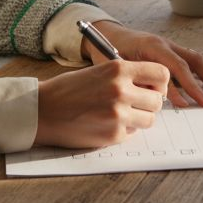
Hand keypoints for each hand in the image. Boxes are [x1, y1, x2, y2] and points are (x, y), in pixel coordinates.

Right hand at [35, 59, 169, 147]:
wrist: (42, 110)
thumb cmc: (68, 90)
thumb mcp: (98, 72)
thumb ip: (125, 77)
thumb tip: (151, 89)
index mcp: (118, 69)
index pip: (161, 73)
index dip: (160, 83)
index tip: (152, 88)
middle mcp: (121, 89)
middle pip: (158, 100)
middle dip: (149, 104)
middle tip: (135, 106)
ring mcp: (118, 114)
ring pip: (149, 119)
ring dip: (139, 119)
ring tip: (120, 116)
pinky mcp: (113, 134)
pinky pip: (132, 134)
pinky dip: (123, 131)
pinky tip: (105, 124)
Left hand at [85, 22, 202, 108]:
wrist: (104, 33)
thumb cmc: (107, 50)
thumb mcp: (119, 68)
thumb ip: (138, 81)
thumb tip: (159, 99)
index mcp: (153, 45)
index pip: (179, 67)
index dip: (192, 86)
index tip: (202, 102)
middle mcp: (164, 43)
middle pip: (193, 59)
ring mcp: (167, 46)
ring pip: (193, 59)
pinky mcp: (167, 51)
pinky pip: (187, 62)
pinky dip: (198, 73)